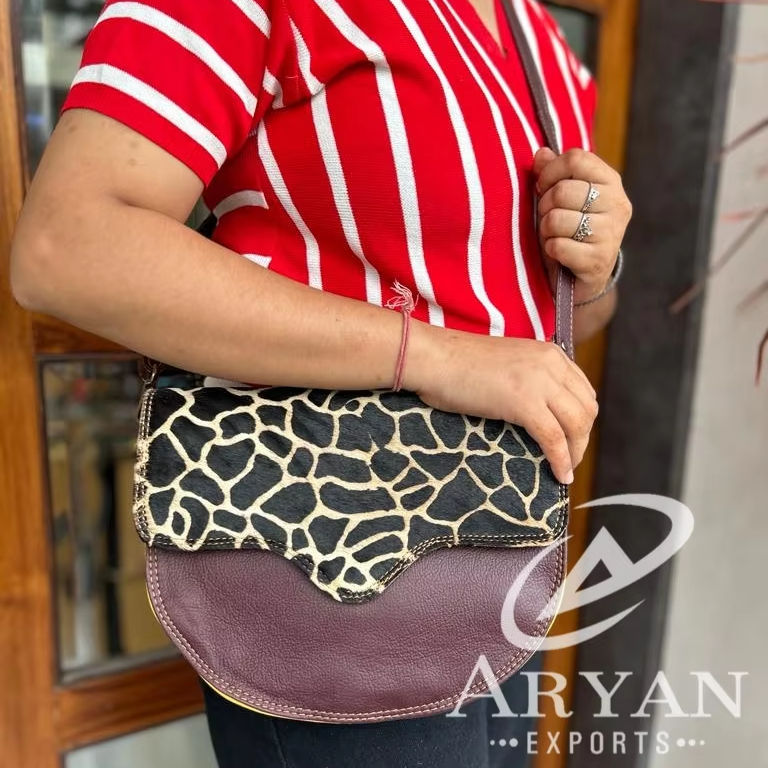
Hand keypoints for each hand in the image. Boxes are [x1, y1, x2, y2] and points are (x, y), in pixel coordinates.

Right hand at [407, 323, 597, 484]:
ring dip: (576, 452)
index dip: (582, 420)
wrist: (434, 358)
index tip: (572, 439)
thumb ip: (530, 380)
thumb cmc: (457, 365)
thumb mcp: (508, 365)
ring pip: (577, 424)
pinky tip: (560, 475)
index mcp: (549, 353)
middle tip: (569, 459)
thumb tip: (540, 412)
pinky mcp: (524, 402)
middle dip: (582, 438)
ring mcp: (539, 382)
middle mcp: (551, 363)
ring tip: (565, 470)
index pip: (584, 390)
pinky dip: (561, 460)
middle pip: (587, 408)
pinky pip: (554, 438)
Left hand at [534, 147, 631, 304]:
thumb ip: (551, 174)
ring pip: (557, 219)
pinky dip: (550, 250)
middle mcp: (617, 204)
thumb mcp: (560, 199)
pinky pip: (558, 246)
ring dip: (546, 231)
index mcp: (610, 182)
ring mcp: (611, 233)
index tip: (543, 188)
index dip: (550, 172)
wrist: (581, 279)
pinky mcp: (598, 260)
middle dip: (545, 206)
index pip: (576, 158)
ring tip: (555, 236)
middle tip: (548, 219)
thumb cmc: (568, 232)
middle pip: (563, 190)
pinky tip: (560, 254)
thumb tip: (540, 153)